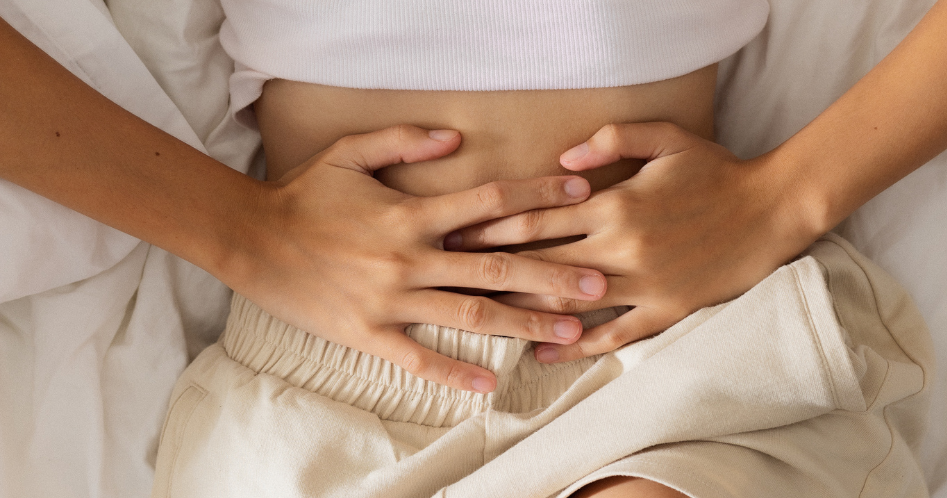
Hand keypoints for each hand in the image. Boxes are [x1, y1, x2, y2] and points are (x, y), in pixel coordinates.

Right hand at [231, 125, 606, 392]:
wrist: (250, 239)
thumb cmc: (303, 195)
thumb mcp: (349, 153)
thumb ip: (404, 141)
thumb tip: (456, 138)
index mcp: (410, 212)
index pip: (490, 202)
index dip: (537, 194)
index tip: (580, 193)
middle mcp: (409, 256)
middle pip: (496, 266)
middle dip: (552, 273)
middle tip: (600, 283)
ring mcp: (391, 299)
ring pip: (470, 313)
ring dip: (524, 322)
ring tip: (570, 332)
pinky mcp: (368, 333)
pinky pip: (418, 359)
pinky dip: (454, 373)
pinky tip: (491, 383)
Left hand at [445, 123, 820, 362]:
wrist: (771, 211)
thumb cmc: (715, 170)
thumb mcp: (666, 139)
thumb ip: (611, 139)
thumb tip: (560, 157)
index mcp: (614, 204)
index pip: (535, 219)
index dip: (489, 228)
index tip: (454, 234)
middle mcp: (620, 248)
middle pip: (538, 264)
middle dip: (489, 271)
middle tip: (449, 278)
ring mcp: (641, 285)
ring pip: (566, 303)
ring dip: (520, 311)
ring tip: (480, 318)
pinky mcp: (663, 312)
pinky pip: (611, 335)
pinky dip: (573, 347)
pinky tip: (542, 353)